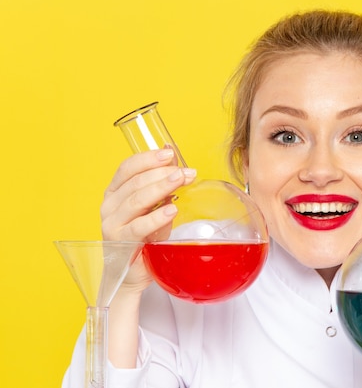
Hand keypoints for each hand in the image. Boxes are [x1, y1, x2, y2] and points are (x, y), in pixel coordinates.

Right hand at [100, 149, 195, 289]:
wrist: (133, 272)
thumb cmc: (145, 237)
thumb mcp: (154, 209)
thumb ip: (162, 189)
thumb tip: (178, 165)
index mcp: (115, 193)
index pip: (127, 168)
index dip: (148, 158)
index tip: (170, 153)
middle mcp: (109, 206)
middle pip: (135, 182)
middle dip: (163, 173)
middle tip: (186, 171)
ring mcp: (112, 225)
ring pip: (137, 200)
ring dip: (161, 188)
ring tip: (181, 181)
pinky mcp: (121, 242)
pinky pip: (139, 226)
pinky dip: (156, 217)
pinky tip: (172, 210)